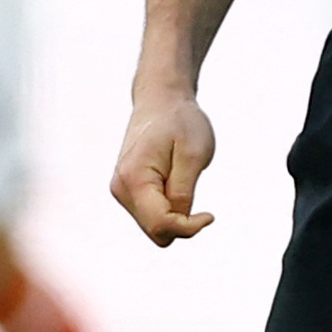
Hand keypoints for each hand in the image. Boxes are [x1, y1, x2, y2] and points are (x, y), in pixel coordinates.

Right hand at [111, 85, 218, 244]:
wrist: (160, 99)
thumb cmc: (181, 122)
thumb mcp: (193, 155)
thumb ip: (183, 192)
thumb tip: (178, 222)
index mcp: (134, 179)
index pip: (160, 225)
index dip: (189, 228)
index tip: (210, 215)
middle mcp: (121, 189)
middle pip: (156, 231)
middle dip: (181, 223)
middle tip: (196, 191)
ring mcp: (121, 190)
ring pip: (153, 226)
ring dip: (175, 213)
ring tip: (183, 178)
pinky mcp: (128, 190)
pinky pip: (151, 215)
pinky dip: (168, 208)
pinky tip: (174, 180)